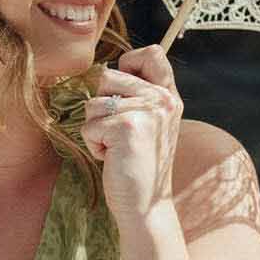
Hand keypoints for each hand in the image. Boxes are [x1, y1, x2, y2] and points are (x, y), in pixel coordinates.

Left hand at [81, 44, 182, 222]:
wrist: (146, 206)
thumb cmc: (139, 166)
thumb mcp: (149, 124)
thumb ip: (138, 95)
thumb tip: (103, 71)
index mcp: (169, 96)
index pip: (152, 52)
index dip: (128, 64)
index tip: (124, 93)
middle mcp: (163, 100)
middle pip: (107, 76)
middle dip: (102, 107)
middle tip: (120, 134)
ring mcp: (147, 112)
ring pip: (93, 103)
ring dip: (96, 129)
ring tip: (117, 149)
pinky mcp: (127, 128)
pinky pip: (89, 126)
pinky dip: (94, 145)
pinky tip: (113, 159)